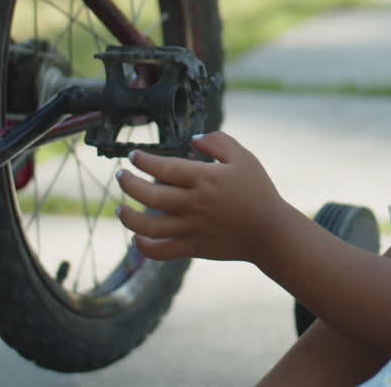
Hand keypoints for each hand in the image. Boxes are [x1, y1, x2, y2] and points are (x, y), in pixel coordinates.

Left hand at [115, 132, 294, 263]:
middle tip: (121, 175)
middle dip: (128, 183)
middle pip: (149, 195)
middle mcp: (194, 204)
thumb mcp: (244, 157)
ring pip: (148, 227)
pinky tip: (138, 237)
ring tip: (121, 208)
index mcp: (205, 179)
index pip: (164, 168)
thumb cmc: (258, 191)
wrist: (270, 232)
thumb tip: (193, 139)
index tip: (134, 156)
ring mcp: (192, 228)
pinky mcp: (193, 248)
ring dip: (129, 217)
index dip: (144, 160)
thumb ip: (218, 141)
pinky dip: (144, 246)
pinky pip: (161, 251)